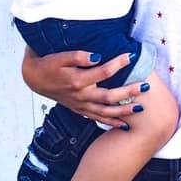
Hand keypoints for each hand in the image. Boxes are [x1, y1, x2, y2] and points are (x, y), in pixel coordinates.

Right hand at [21, 46, 150, 126]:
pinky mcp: (80, 110)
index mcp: (77, 80)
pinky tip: (125, 124)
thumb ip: (79, 56)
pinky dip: (111, 122)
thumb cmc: (49, 64)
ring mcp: (81, 105)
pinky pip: (98, 118)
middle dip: (129, 92)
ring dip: (124, 111)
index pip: (103, 71)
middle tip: (145, 86)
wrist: (35, 78)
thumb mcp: (61, 56)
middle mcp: (81, 95)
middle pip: (109, 96)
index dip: (118, 63)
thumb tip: (97, 56)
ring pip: (106, 111)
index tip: (130, 56)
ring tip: (140, 108)